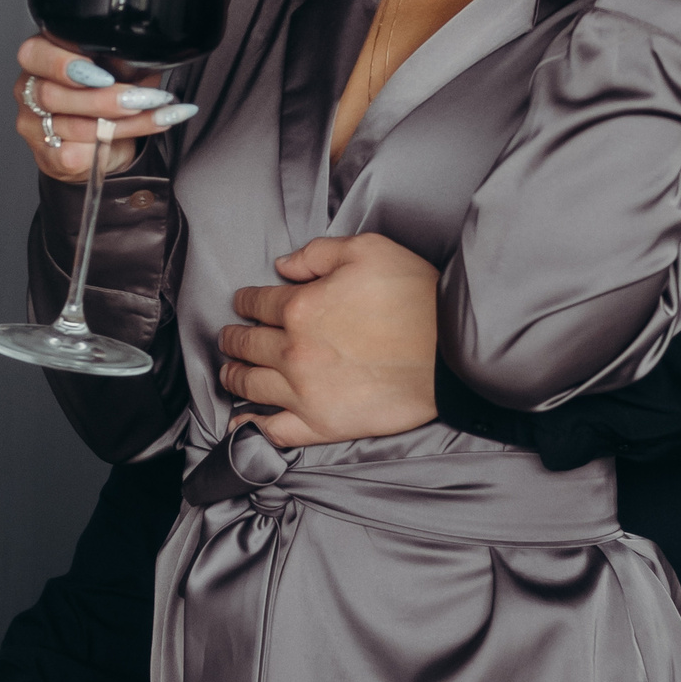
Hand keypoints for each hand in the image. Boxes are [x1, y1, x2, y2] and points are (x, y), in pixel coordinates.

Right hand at [13, 38, 197, 183]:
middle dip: (104, 98)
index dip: (63, 64)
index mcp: (38, 57)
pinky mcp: (49, 156)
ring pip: (74, 126)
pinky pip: (80, 152)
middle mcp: (28, 90)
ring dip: (125, 121)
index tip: (101, 73)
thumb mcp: (114, 66)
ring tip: (160, 112)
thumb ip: (119, 57)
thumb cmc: (101, 94)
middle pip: (53, 95)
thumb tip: (143, 54)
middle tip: (142, 97)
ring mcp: (34, 126)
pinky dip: (120, 142)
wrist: (99, 143)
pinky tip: (148, 129)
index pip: (34, 54)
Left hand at [218, 233, 440, 448]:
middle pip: (248, 344)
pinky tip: (239, 422)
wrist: (451, 354)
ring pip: (251, 384)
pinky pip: (273, 430)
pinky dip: (250, 427)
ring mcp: (304, 391)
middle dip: (234, 338)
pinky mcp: (321, 424)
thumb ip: (319, 253)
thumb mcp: (369, 251)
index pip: (257, 303)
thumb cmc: (416, 298)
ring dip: (233, 375)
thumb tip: (284, 265)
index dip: (246, 301)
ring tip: (230, 372)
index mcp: (300, 307)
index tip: (244, 303)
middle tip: (230, 337)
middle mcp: (293, 351)